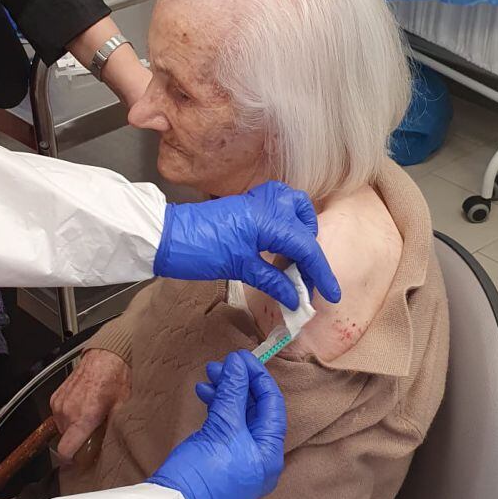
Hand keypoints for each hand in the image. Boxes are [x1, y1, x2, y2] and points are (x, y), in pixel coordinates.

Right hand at [50, 349, 130, 459]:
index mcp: (82, 418)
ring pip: (62, 427)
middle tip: (94, 433)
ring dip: (74, 427)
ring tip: (91, 417)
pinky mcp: (56, 395)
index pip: (64, 451)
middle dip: (78, 440)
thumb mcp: (123, 407)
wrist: (107, 355)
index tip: (79, 460)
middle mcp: (67, 412)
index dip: (71, 460)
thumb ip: (115, 430)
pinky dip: (69, 415)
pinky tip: (84, 406)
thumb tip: (117, 447)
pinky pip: (59, 414)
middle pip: (66, 440)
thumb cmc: (116, 377)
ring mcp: (59, 403)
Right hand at [149, 351, 285, 498]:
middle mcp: (261, 459)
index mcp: (270, 453)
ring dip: (226, 393)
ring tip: (208, 377)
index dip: (258, 378)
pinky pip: (226, 428)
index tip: (241, 357)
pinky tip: (203, 395)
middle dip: (239, 384)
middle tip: (220, 365)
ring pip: (239, 417)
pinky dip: (217, 409)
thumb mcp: (221, 428)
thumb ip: (233, 393)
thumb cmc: (203, 473)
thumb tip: (239, 363)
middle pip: (256, 410)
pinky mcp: (222, 462)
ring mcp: (242, 461)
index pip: (273, 406)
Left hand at [154, 182, 340, 310]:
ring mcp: (258, 200)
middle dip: (310, 254)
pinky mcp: (248, 204)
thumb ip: (273, 281)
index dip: (321, 272)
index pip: (306, 246)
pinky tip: (278, 252)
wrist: (166, 237)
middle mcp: (268, 203)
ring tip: (292, 264)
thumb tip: (296, 298)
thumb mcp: (240, 269)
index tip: (331, 293)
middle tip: (304, 282)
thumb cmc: (199, 250)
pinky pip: (279, 210)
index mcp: (269, 218)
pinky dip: (286, 228)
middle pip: (306, 226)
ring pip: (296, 210)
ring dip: (301, 235)